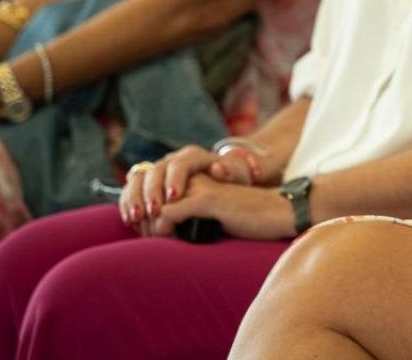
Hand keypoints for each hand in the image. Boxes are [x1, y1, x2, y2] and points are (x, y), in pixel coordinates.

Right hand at [120, 143, 254, 225]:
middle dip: (152, 192)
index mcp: (193, 156)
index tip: (174, 197)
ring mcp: (158, 170)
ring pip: (139, 178)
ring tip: (136, 218)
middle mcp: (172, 160)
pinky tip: (130, 219)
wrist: (221, 181)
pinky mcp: (146, 183)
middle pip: (156, 171)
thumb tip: (219, 169)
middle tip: (153, 212)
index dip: (174, 179)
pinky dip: (128, 203)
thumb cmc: (232, 181)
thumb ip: (232, 171)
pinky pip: (130, 189)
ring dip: (135, 198)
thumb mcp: (238, 175)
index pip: (180, 164)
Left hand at [142, 175, 294, 240]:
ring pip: (154, 203)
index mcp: (190, 172)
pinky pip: (170, 212)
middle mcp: (193, 173)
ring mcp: (200, 185)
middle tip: (145, 234)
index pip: (145, 178)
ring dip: (149, 224)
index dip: (133, 202)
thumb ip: (183, 209)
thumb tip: (151, 227)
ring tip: (157, 237)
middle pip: (145, 190)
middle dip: (139, 217)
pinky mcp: (209, 199)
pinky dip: (163, 227)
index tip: (137, 225)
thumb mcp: (207, 210)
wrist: (278, 212)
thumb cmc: (243, 216)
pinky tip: (171, 236)